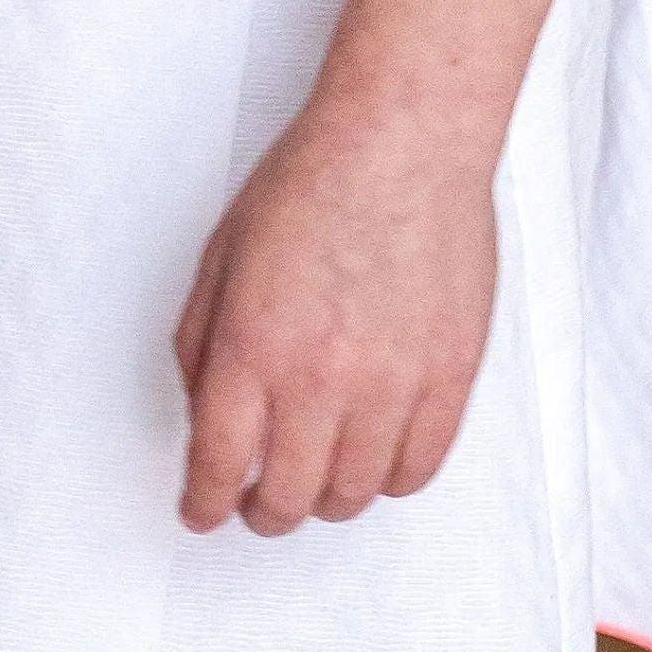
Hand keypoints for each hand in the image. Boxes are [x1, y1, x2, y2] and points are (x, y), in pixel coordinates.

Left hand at [173, 103, 497, 539]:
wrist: (405, 139)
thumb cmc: (312, 182)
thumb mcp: (220, 256)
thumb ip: (201, 344)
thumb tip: (205, 417)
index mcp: (253, 346)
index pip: (220, 466)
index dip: (204, 503)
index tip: (202, 511)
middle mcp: (321, 376)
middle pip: (287, 498)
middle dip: (262, 512)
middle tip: (259, 503)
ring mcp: (393, 381)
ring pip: (354, 494)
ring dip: (325, 500)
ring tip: (318, 478)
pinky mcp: (450, 374)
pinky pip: (419, 468)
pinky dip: (390, 480)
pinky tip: (375, 459)